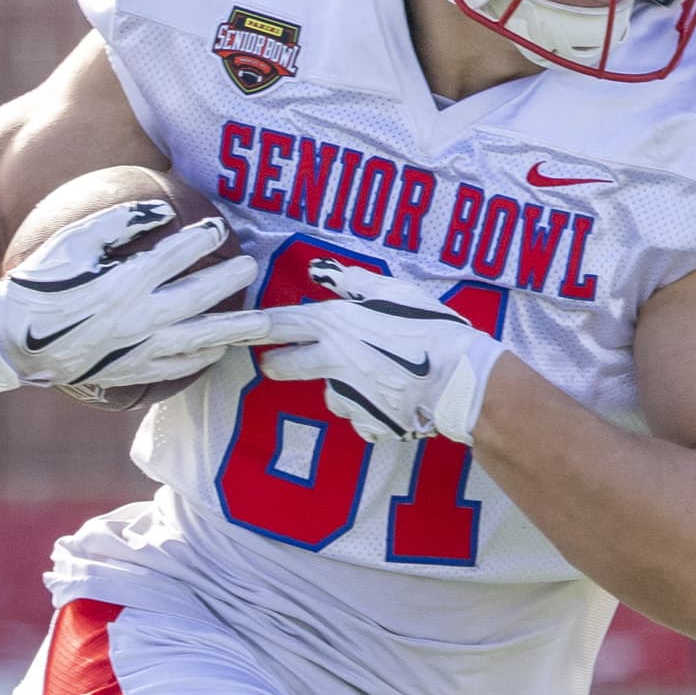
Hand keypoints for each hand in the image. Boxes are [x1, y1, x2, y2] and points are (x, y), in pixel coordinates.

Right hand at [0, 201, 274, 397]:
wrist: (13, 339)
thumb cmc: (39, 283)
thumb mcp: (73, 241)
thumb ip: (118, 222)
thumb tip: (161, 209)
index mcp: (127, 281)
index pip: (177, 255)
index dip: (203, 239)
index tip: (220, 226)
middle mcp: (141, 317)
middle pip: (199, 297)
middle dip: (229, 280)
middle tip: (252, 268)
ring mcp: (138, 349)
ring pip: (198, 340)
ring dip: (232, 330)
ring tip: (260, 325)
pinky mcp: (131, 372)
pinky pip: (175, 368)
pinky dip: (200, 360)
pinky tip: (214, 353)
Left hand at [261, 277, 507, 445]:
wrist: (459, 377)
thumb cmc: (429, 327)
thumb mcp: (393, 291)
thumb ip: (352, 283)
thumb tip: (322, 271)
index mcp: (334, 325)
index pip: (280, 324)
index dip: (256, 327)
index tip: (236, 330)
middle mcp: (331, 362)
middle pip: (284, 366)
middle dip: (277, 364)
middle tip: (275, 363)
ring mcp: (346, 397)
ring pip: (330, 394)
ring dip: (341, 388)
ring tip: (375, 377)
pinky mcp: (365, 423)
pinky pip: (359, 417)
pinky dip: (369, 410)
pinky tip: (391, 398)